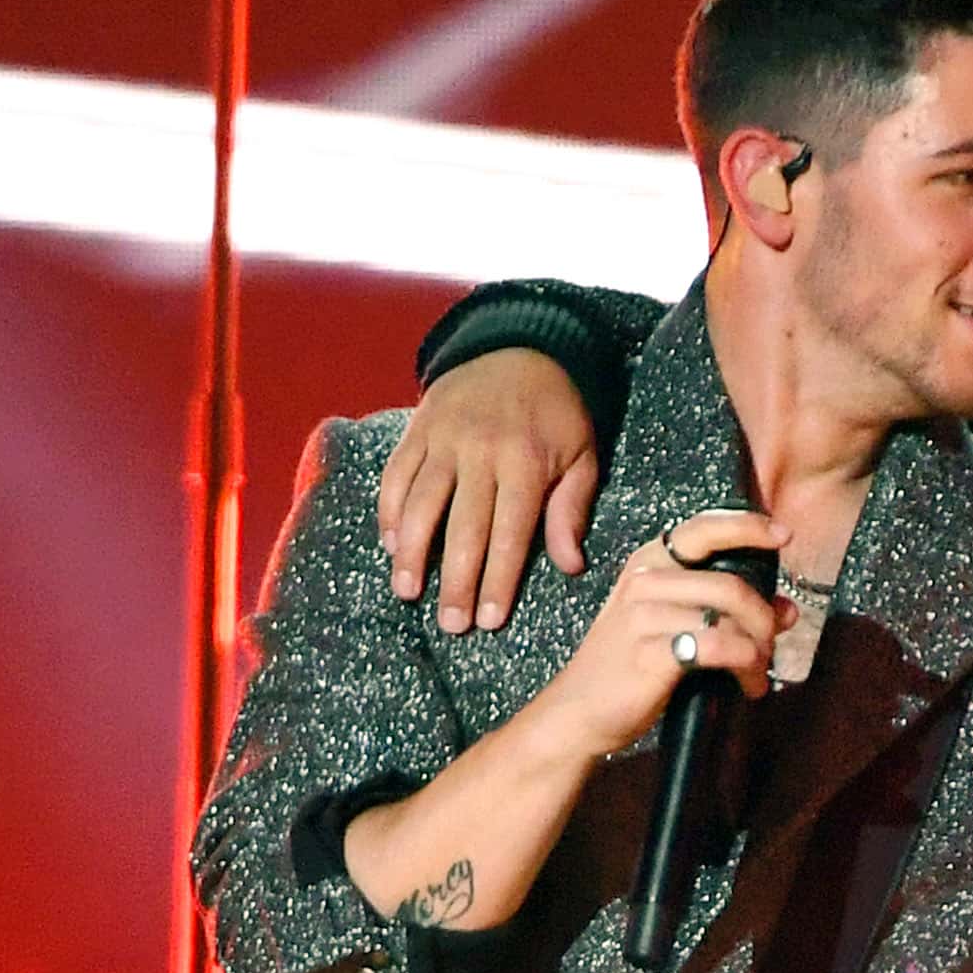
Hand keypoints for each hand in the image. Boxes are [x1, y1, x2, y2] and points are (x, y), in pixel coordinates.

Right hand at [378, 348, 602, 631]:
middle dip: (455, 581)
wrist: (520, 348)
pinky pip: (396, 475)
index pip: (509, 534)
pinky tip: (391, 544)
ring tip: (408, 592)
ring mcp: (443, 439)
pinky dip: (390, 511)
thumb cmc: (558, 415)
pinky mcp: (418, 429)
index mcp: (525, 464)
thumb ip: (572, 511)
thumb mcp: (583, 457)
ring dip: (412, 552)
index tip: (489, 621)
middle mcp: (480, 452)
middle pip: (463, 527)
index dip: (498, 580)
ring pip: (420, 503)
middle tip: (451, 624)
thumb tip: (570, 566)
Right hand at [522, 510, 794, 765]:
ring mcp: (644, 616)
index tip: (783, 536)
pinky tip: (748, 687)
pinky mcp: (651, 653)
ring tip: (758, 673)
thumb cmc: (630, 667)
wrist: (579, 710)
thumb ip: (727, 611)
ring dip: (758, 651)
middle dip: (764, 621)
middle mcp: (645, 581)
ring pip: (729, 620)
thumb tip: (786, 609)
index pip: (703, 529)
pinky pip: (719, 649)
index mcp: (649, 563)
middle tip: (770, 649)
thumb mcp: (675, 627)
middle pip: (732, 586)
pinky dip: (746, 669)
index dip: (747, 528)